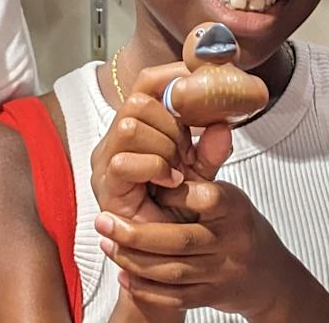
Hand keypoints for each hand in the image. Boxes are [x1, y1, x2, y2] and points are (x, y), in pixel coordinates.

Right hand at [91, 64, 232, 224]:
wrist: (167, 253)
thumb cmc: (177, 209)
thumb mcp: (201, 173)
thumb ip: (211, 150)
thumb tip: (223, 125)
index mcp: (137, 127)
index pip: (146, 84)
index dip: (172, 75)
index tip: (201, 79)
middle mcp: (115, 139)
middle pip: (138, 101)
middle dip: (171, 124)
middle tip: (187, 152)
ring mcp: (106, 161)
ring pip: (130, 126)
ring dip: (162, 146)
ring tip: (177, 169)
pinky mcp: (105, 186)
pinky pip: (126, 161)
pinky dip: (155, 168)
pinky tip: (171, 183)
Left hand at [98, 179, 326, 322]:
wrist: (266, 274)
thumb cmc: (237, 224)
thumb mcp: (227, 193)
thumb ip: (205, 164)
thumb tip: (210, 124)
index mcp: (234, 209)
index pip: (205, 199)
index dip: (172, 194)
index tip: (143, 183)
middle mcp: (230, 242)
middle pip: (179, 241)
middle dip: (136, 233)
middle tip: (102, 222)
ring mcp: (221, 273)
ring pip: (172, 272)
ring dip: (133, 260)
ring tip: (106, 244)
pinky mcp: (210, 296)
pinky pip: (174, 297)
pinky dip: (146, 289)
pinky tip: (124, 276)